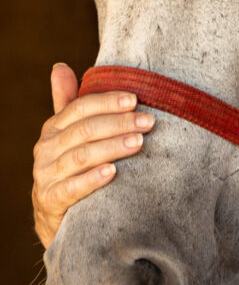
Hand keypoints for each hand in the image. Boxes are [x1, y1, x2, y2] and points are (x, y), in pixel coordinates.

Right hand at [32, 63, 154, 247]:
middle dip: (118, 124)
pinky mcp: (50, 202)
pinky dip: (92, 180)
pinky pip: (71, 189)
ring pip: (80, 157)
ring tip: (138, 142)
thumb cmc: (71, 169)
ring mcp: (46, 176)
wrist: (56, 217)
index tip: (135, 99)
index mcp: (53, 129)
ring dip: (111, 147)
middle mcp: (45, 150)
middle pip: (84, 130)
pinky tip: (113, 172)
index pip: (79, 108)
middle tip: (148, 122)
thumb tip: (60, 66)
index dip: (107, 102)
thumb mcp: (69, 136)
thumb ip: (69, 104)